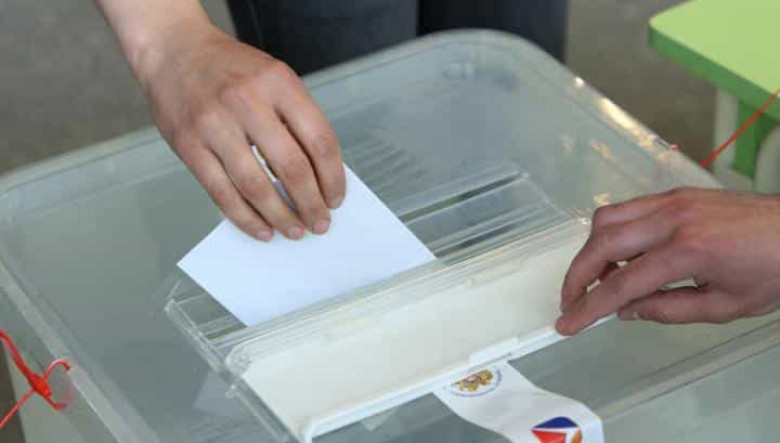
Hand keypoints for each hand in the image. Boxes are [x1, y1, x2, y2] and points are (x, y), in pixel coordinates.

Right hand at [138, 23, 344, 240]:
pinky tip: (261, 229)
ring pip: (256, 186)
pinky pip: (222, 193)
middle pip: (291, 167)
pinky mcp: (188, 145)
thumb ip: (296, 119)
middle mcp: (247, 101)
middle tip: (320, 224)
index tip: (336, 199)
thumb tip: (319, 177)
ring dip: (280, 216)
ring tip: (294, 231)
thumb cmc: (230, 69)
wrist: (173, 49)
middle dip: (311, 204)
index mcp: (278, 82)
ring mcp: (214, 124)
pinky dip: (245, 218)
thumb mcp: (273, 77)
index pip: (319, 140)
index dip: (333, 177)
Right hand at [556, 188, 779, 334]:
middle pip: (602, 244)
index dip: (589, 307)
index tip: (569, 323)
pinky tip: (621, 254)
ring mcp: (672, 201)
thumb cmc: (775, 270)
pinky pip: (628, 208)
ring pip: (607, 218)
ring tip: (598, 279)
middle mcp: (673, 218)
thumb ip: (669, 310)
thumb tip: (626, 310)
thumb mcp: (726, 306)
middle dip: (577, 276)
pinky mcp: (676, 194)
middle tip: (570, 302)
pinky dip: (611, 232)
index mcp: (689, 251)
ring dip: (591, 250)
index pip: (622, 283)